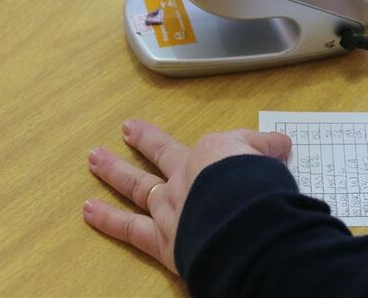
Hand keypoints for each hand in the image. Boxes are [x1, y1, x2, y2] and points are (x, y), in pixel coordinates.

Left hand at [83, 119, 290, 272]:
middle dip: (145, 140)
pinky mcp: (160, 239)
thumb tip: (280, 144)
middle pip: (162, 153)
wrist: (240, 216)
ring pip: (136, 185)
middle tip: (127, 128)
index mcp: (213, 156)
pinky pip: (128, 228)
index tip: (245, 146)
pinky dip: (107, 220)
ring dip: (114, 171)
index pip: (220, 146)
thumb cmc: (258, 186)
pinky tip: (87, 211)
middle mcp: (185, 176)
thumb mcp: (272, 160)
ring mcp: (168, 206)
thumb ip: (269, 150)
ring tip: (94, 158)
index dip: (236, 146)